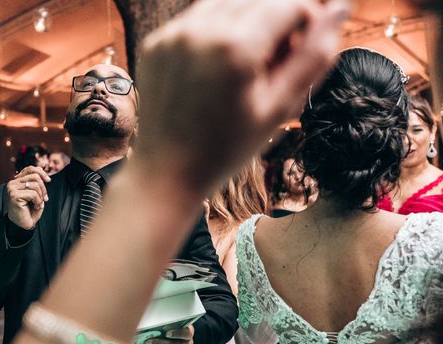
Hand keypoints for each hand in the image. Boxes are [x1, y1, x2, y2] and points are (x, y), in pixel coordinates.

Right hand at [6, 167, 50, 229]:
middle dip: (43, 188)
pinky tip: (35, 207)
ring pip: (35, 184)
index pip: (30, 169)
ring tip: (38, 204)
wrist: (23, 224)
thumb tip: (41, 169)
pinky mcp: (14, 196)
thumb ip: (37, 181)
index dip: (41, 172)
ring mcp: (12, 188)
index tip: (48, 180)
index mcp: (17, 180)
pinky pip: (33, 194)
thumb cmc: (29, 210)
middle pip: (35, 176)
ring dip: (41, 196)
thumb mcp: (36, 193)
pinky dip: (38, 201)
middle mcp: (12, 183)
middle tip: (45, 198)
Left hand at [135, 0, 349, 194]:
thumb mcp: (278, 108)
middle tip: (274, 64)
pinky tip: (216, 69)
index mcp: (235, 47)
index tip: (301, 52)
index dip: (307, 21)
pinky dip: (216, 31)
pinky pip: (196, 18)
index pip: (289, 3)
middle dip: (277, 20)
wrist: (167, 172)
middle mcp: (200, 30)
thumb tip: (340, 10)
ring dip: (247, 20)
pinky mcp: (156, 42)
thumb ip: (313, 56)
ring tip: (247, 65)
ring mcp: (173, 34)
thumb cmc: (226, 149)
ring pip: (227, 2)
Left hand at [137, 326, 193, 343]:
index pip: (185, 334)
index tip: (166, 333)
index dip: (176, 333)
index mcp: (188, 333)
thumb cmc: (175, 325)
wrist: (179, 335)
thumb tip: (155, 319)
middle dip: (157, 343)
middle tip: (147, 341)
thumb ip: (169, 322)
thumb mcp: (175, 321)